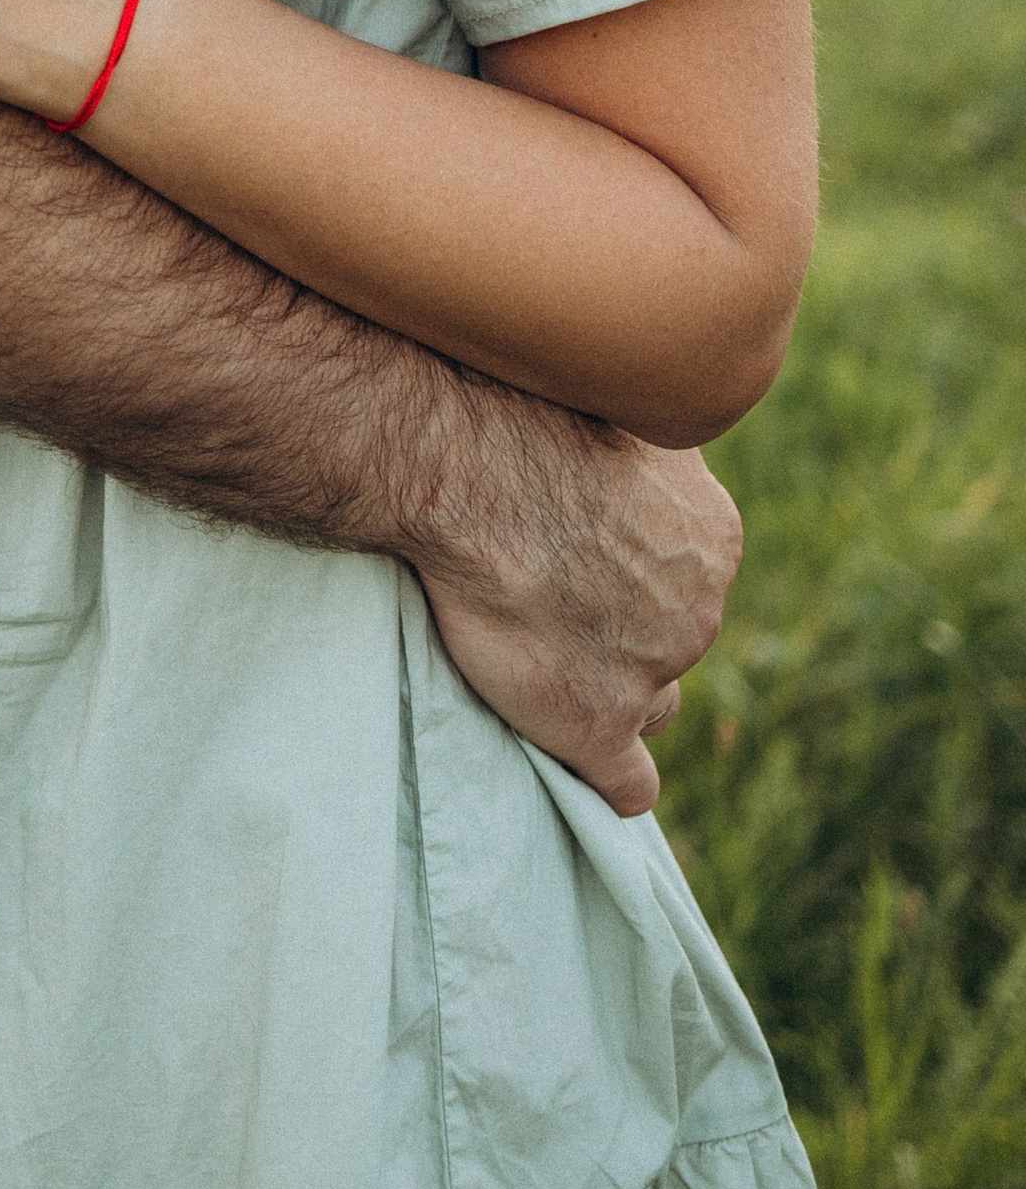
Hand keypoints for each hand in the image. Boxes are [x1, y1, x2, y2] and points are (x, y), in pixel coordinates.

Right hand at [411, 431, 741, 818]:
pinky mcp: (598, 722)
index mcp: (710, 536)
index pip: (687, 577)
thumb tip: (619, 432)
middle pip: (673, 638)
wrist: (478, 468)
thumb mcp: (612, 404)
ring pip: (652, 701)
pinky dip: (606, 779)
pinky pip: (627, 783)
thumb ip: (632, 445)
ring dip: (615, 694)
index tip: (577, 557)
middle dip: (626, 630)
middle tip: (550, 602)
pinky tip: (585, 770)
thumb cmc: (529, 418)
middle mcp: (700, 608)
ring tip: (546, 667)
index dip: (631, 574)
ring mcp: (654, 670)